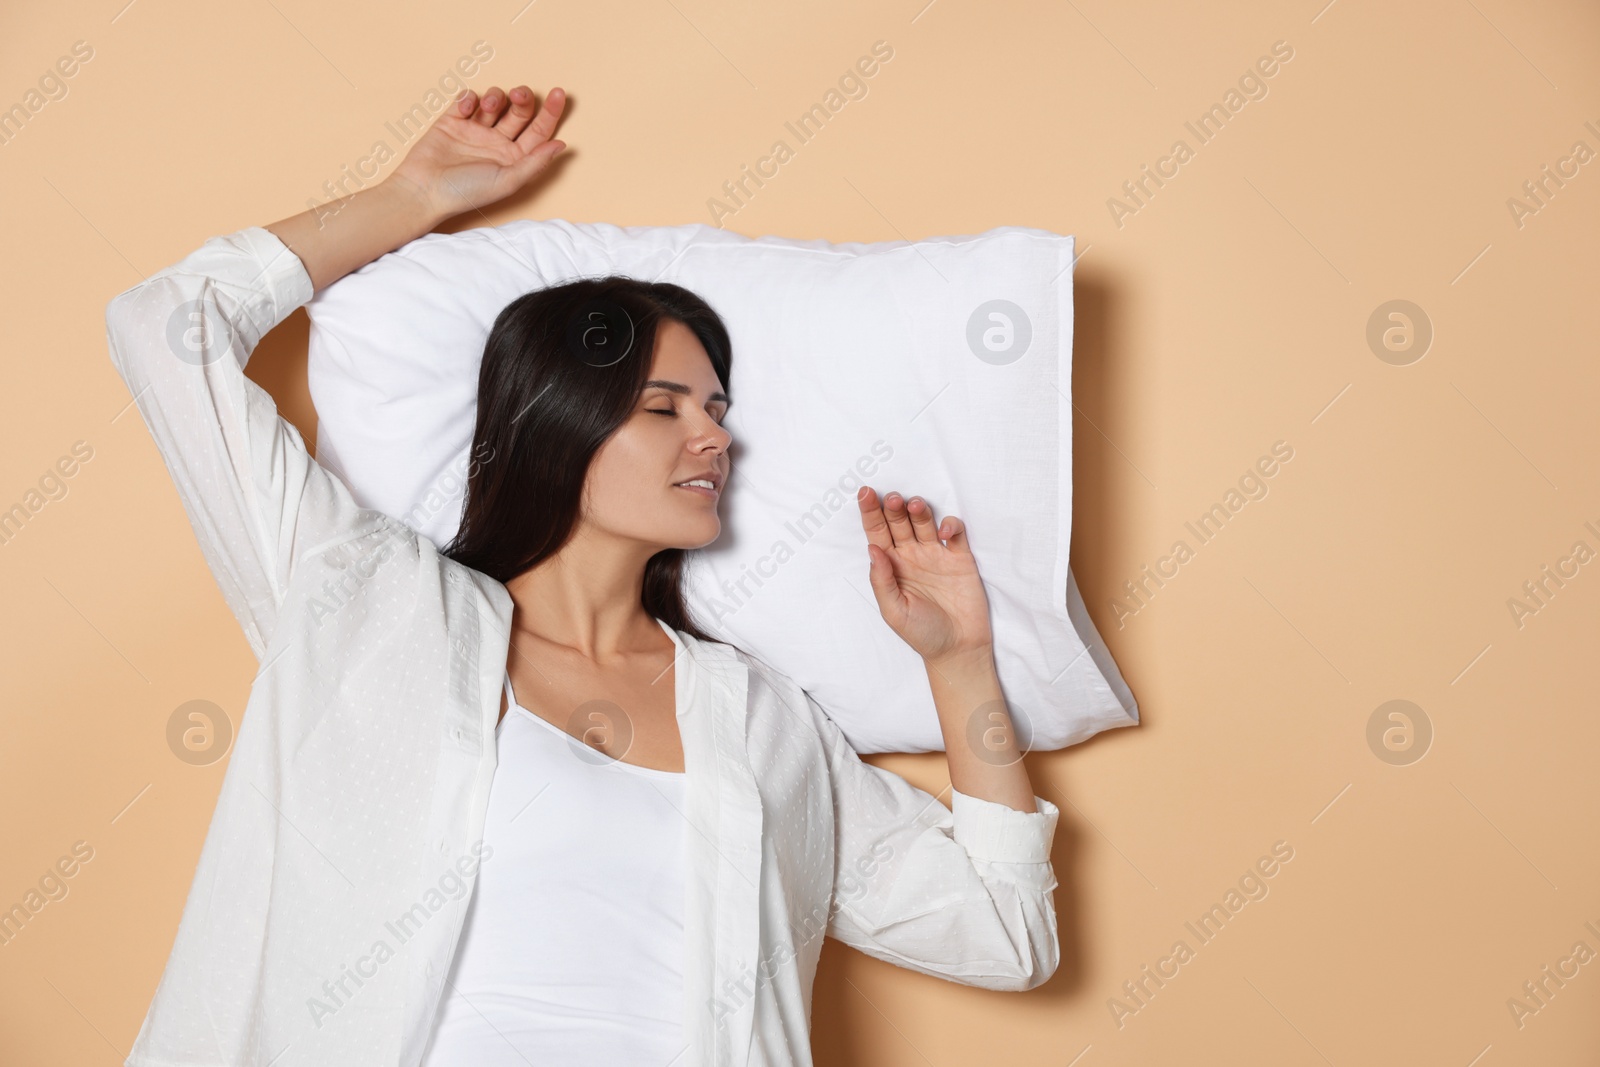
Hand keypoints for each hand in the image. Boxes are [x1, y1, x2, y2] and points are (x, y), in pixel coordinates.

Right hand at [389, 84, 568, 221]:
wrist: (426, 189)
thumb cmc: (469, 192)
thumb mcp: (509, 180)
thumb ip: (535, 162)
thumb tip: (562, 145)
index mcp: (515, 158)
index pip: (539, 130)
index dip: (551, 111)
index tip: (558, 92)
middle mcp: (498, 143)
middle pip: (520, 112)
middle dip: (522, 98)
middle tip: (518, 95)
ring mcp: (476, 131)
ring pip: (495, 101)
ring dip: (495, 96)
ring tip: (487, 105)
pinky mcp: (453, 121)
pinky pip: (467, 99)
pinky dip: (469, 98)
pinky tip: (464, 109)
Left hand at [857, 487, 994, 664]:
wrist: (958, 649)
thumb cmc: (922, 633)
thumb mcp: (894, 611)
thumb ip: (882, 580)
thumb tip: (872, 548)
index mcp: (891, 566)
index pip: (877, 533)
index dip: (870, 512)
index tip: (864, 493)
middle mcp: (912, 556)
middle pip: (899, 522)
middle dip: (893, 508)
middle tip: (892, 499)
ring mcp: (936, 555)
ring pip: (924, 522)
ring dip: (918, 510)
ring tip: (914, 504)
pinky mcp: (960, 558)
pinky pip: (954, 533)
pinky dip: (950, 525)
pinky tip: (943, 532)